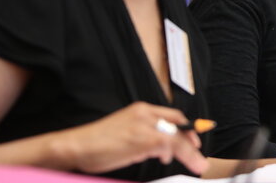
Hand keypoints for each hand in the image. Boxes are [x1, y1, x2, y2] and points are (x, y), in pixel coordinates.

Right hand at [53, 102, 207, 174]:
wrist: (77, 145)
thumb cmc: (98, 144)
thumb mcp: (126, 135)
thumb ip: (144, 138)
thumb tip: (163, 150)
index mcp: (141, 110)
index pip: (173, 116)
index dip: (186, 128)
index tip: (194, 140)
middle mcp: (145, 114)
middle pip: (178, 125)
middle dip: (191, 140)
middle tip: (198, 153)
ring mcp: (144, 125)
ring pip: (176, 137)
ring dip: (189, 152)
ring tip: (198, 164)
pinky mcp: (142, 138)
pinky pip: (168, 145)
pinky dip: (179, 155)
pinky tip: (173, 161)